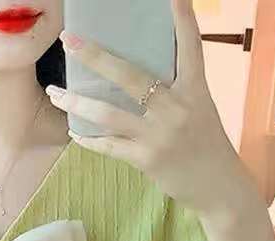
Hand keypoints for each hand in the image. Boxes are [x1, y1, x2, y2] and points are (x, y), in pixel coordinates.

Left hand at [47, 0, 252, 222]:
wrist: (219, 187)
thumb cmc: (207, 146)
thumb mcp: (200, 110)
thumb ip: (175, 93)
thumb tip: (139, 79)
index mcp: (194, 90)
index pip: (190, 47)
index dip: (182, 19)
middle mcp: (176, 107)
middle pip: (130, 76)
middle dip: (96, 57)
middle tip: (69, 41)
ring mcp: (159, 134)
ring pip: (108, 114)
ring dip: (76, 103)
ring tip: (55, 93)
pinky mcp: (147, 159)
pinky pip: (109, 146)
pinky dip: (89, 139)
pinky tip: (74, 132)